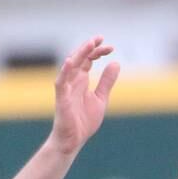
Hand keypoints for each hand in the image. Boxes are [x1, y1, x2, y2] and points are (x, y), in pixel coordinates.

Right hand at [48, 36, 119, 154]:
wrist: (73, 140)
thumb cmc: (84, 120)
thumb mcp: (101, 98)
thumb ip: (107, 81)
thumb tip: (116, 63)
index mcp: (81, 80)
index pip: (88, 59)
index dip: (98, 51)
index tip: (111, 47)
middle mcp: (73, 81)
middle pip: (79, 58)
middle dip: (89, 47)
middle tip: (100, 38)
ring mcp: (66, 88)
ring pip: (70, 66)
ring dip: (79, 54)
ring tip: (90, 44)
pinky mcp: (61, 98)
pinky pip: (61, 83)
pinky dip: (64, 72)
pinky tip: (70, 62)